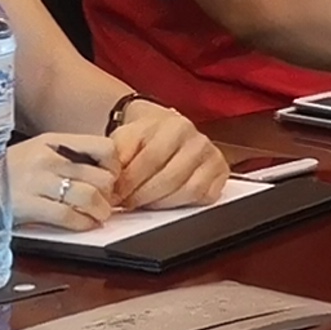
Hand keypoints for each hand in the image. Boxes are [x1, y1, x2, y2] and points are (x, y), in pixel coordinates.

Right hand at [6, 134, 103, 224]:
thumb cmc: (11, 170)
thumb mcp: (40, 150)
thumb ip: (71, 156)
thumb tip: (105, 172)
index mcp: (54, 141)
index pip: (104, 148)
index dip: (114, 166)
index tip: (111, 177)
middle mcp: (48, 159)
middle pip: (100, 177)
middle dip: (109, 194)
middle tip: (106, 202)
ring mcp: (38, 182)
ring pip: (89, 197)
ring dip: (101, 211)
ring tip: (99, 215)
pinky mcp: (30, 206)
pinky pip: (68, 216)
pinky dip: (82, 223)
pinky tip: (84, 223)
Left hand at [94, 102, 232, 207]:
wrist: (164, 130)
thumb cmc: (145, 138)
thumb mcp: (125, 138)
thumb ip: (117, 155)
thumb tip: (110, 179)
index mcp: (175, 126)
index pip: (151, 159)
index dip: (130, 181)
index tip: (115, 194)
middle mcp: (198, 139)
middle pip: (169, 178)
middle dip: (142, 196)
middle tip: (126, 203)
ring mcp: (212, 156)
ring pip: (188, 191)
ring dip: (160, 203)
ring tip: (142, 203)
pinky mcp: (220, 174)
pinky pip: (203, 197)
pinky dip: (181, 204)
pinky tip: (164, 201)